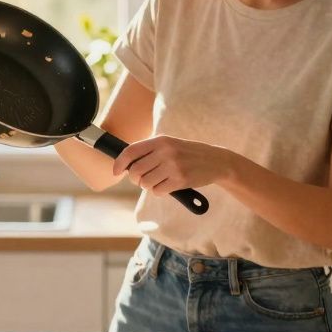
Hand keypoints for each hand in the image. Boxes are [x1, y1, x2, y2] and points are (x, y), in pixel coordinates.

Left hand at [111, 135, 234, 193]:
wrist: (216, 161)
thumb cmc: (189, 154)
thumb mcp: (170, 144)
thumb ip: (150, 151)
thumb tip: (126, 165)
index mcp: (161, 140)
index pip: (130, 151)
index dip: (119, 163)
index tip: (116, 172)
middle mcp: (165, 151)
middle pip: (135, 171)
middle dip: (136, 179)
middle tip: (143, 180)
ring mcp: (173, 166)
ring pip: (145, 183)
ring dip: (149, 186)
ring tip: (159, 181)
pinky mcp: (180, 180)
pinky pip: (158, 191)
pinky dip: (159, 191)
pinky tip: (168, 186)